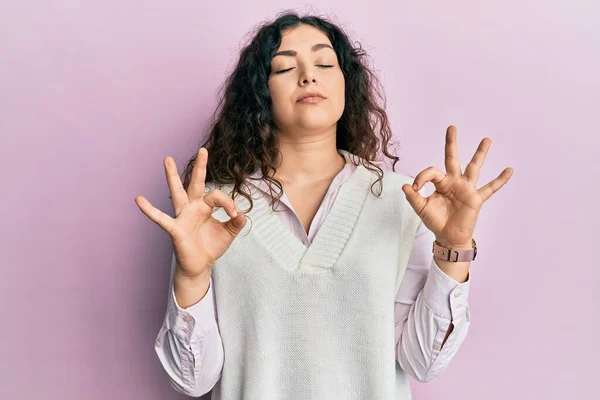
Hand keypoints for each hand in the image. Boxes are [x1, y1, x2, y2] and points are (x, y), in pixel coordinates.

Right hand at [134, 148, 246, 278]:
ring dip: (173, 176)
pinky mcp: (175, 229)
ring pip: (177, 193)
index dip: (228, 203)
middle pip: (196, 183)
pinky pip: (161, 218)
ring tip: (168, 160)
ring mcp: (182, 216)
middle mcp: (193, 207)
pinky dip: (149, 210)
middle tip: (203, 149)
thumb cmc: (211, 247)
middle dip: (200, 167)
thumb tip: (242, 214)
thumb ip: (236, 223)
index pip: (217, 196)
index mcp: (205, 207)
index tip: (234, 215)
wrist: (200, 266)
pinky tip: (139, 199)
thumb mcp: (229, 233)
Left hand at [401, 125, 513, 247]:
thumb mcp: (421, 208)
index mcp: (441, 183)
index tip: (414, 188)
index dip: (422, 177)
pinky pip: (490, 188)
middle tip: (451, 127)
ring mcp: (467, 189)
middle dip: (451, 143)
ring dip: (480, 153)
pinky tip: (509, 170)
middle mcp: (454, 182)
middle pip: (453, 158)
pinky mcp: (476, 199)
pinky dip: (500, 180)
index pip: (432, 172)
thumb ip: (413, 197)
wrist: (448, 237)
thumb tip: (405, 186)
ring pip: (474, 168)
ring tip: (486, 139)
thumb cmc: (435, 221)